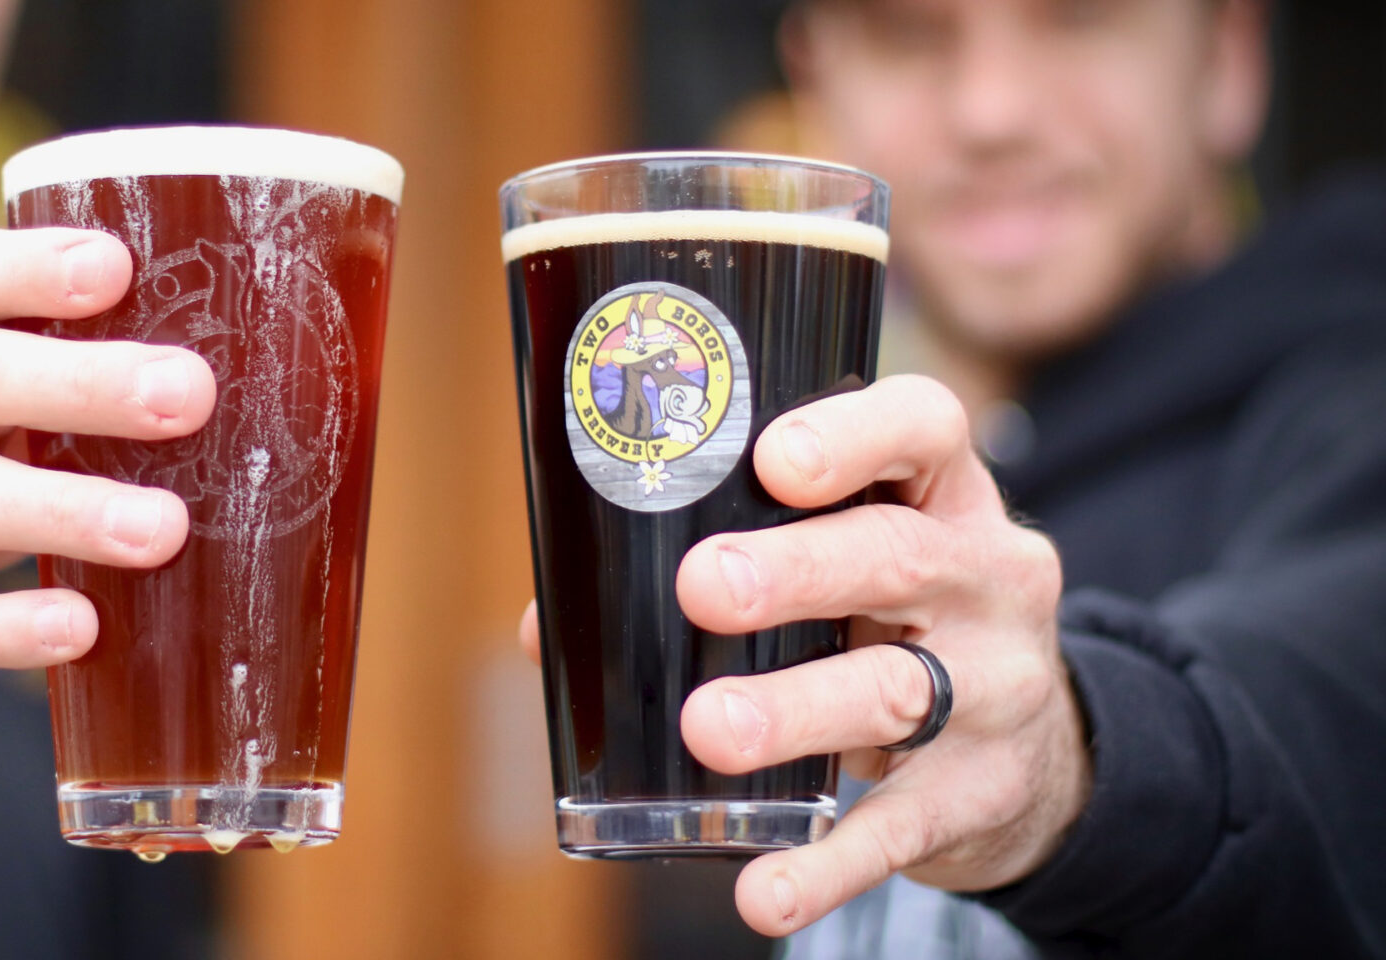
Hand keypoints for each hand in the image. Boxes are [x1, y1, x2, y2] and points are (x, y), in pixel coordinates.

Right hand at [0, 228, 214, 703]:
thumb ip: (97, 383)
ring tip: (164, 528)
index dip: (26, 265)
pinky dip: (5, 628)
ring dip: (64, 508)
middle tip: (192, 394)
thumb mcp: (1, 407)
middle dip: (82, 382)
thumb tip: (298, 377)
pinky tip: (78, 630)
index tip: (117, 263)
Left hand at [515, 375, 1088, 934]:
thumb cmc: (897, 626)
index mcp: (944, 496)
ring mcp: (997, 689)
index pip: (926, 428)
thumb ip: (722, 562)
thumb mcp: (847, 568)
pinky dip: (826, 865)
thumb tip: (548, 631)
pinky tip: (763, 891)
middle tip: (706, 587)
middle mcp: (986, 578)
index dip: (855, 433)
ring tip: (712, 729)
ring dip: (796, 710)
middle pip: (897, 558)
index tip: (774, 460)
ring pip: (895, 692)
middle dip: (799, 571)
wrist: (1042, 755)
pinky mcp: (979, 795)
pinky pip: (899, 832)